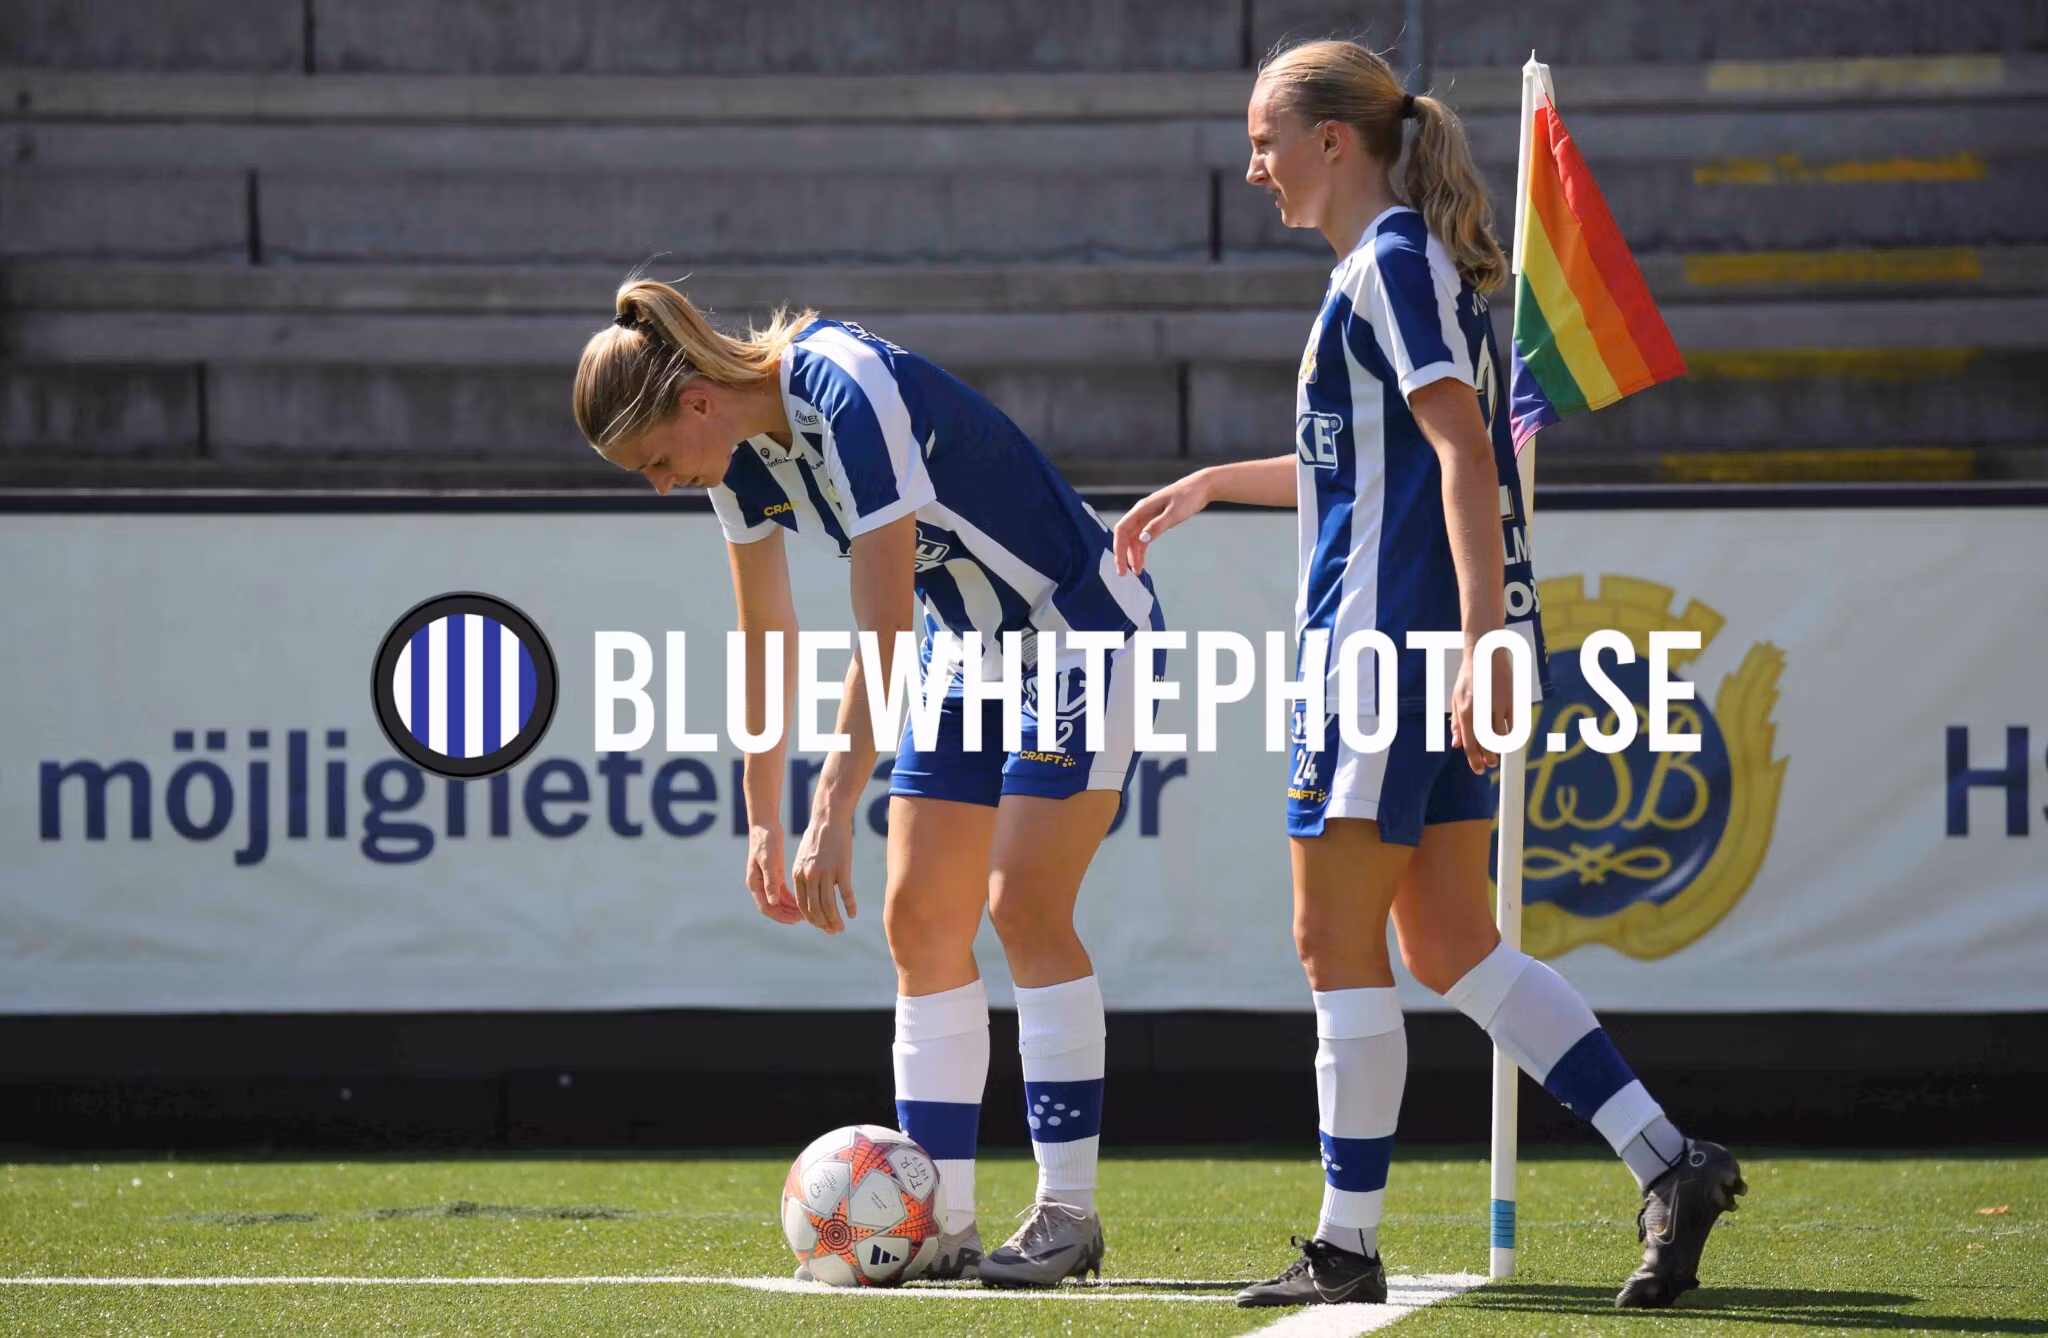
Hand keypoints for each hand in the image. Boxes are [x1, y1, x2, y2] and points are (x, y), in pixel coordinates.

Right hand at [746, 822, 802, 924]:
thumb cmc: (766, 841)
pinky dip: (792, 898)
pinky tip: (803, 901)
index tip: (794, 920)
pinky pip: (783, 892)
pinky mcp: (775, 874)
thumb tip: (773, 901)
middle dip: (787, 914)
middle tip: (804, 919)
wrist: (765, 825)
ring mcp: (767, 880)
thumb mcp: (769, 861)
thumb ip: (771, 881)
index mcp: (755, 883)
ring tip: (806, 913)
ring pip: (779, 901)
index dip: (780, 916)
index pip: (766, 907)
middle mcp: (759, 885)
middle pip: (773, 907)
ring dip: (790, 908)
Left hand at [790, 811, 857, 934]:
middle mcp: (809, 876)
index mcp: (798, 874)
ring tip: (841, 928)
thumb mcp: (804, 856)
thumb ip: (804, 874)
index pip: (803, 905)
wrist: (829, 817)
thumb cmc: (818, 836)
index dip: (812, 919)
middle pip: (815, 909)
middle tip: (833, 931)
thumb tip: (811, 893)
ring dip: (835, 921)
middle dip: (823, 924)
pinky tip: (852, 914)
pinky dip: (849, 907)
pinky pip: (845, 894)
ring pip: (829, 906)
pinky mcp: (841, 868)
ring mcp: (825, 873)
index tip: (820, 925)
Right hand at [1112, 472, 1210, 575]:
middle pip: (1125, 536)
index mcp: (1142, 509)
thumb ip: (1157, 526)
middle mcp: (1141, 513)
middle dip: (1123, 555)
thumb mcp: (1174, 513)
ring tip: (1137, 571)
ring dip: (1133, 555)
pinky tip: (1142, 561)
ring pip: (1133, 539)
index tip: (1122, 565)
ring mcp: (1147, 517)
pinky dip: (1141, 550)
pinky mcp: (1155, 521)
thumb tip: (1142, 539)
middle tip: (1125, 573)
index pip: (1122, 530)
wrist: (1201, 488)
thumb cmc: (1189, 497)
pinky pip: (1143, 537)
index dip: (1119, 549)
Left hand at [1450, 641, 1515, 774]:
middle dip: (1489, 758)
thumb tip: (1456, 744)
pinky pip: (1514, 723)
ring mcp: (1499, 705)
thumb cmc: (1469, 678)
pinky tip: (1507, 736)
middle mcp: (1482, 710)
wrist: (1486, 655)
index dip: (1474, 760)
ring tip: (1497, 752)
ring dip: (1500, 747)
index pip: (1470, 743)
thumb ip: (1457, 723)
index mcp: (1466, 711)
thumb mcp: (1456, 699)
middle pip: (1488, 743)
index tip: (1478, 770)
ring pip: (1502, 736)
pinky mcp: (1512, 700)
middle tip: (1490, 764)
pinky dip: (1510, 732)